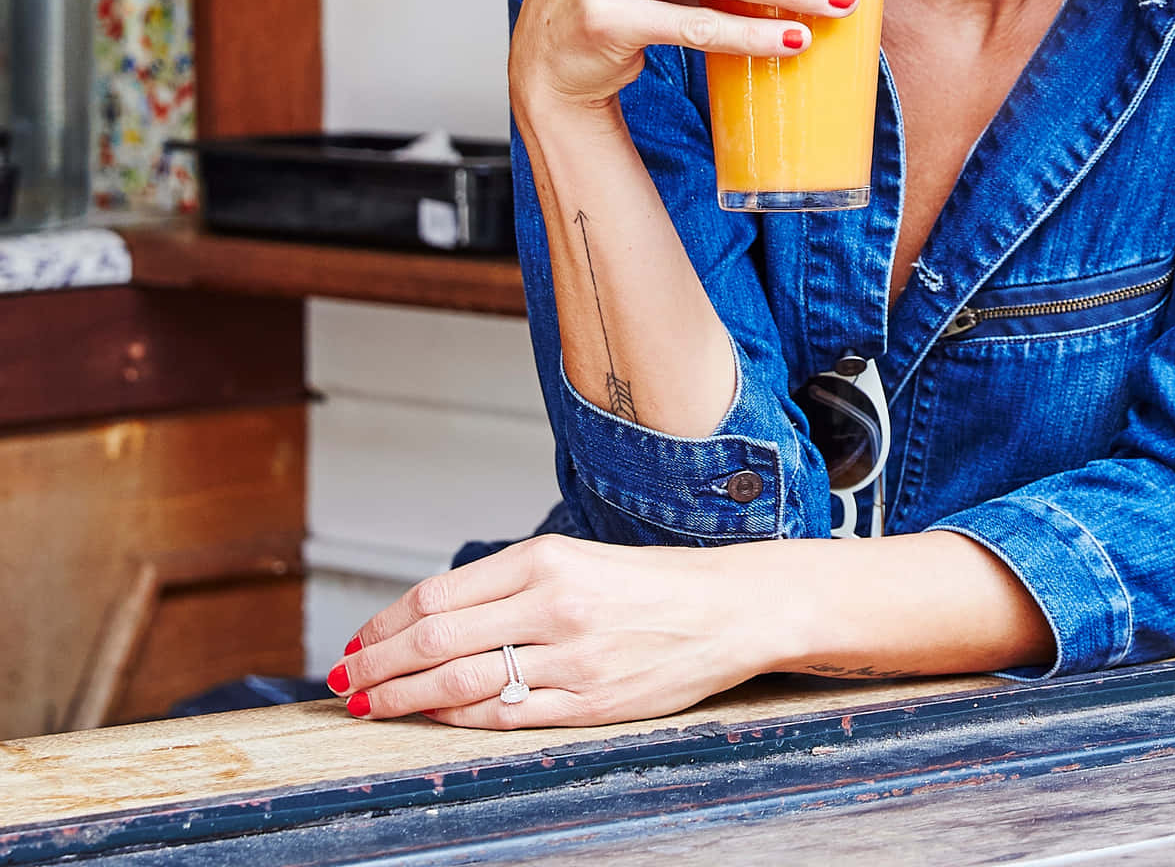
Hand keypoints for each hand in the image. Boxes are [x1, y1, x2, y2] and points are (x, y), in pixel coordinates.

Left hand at [329, 535, 774, 727]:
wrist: (727, 608)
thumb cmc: (649, 585)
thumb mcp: (577, 561)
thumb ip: (510, 587)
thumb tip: (431, 618)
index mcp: (547, 560)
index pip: (439, 594)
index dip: (385, 623)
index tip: (356, 639)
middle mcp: (554, 605)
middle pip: (436, 638)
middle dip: (377, 664)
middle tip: (343, 678)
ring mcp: (571, 659)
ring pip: (461, 681)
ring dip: (403, 697)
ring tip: (370, 704)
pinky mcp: (589, 702)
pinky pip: (504, 716)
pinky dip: (457, 718)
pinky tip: (431, 717)